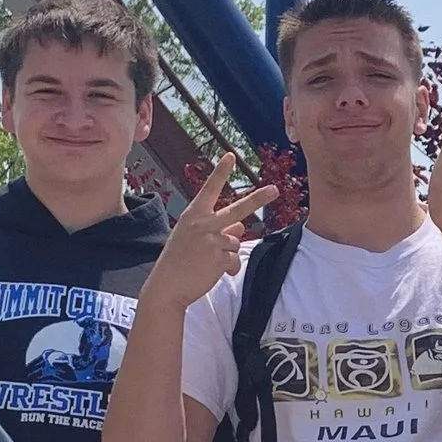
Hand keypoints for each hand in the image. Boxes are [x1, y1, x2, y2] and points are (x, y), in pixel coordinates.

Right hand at [141, 155, 274, 312]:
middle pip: (238, 210)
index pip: (209, 189)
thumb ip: (216, 229)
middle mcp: (203, 224)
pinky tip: (211, 273)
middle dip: (258, 200)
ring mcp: (212, 240)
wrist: (167, 286)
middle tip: (275, 190)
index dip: (221, 172)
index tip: (231, 156)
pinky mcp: (219, 257)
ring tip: (206, 263)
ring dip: (226, 255)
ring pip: (235, 242)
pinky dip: (228, 269)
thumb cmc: (178, 261)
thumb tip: (240, 226)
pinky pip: (234, 261)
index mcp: (193, 215)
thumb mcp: (192, 238)